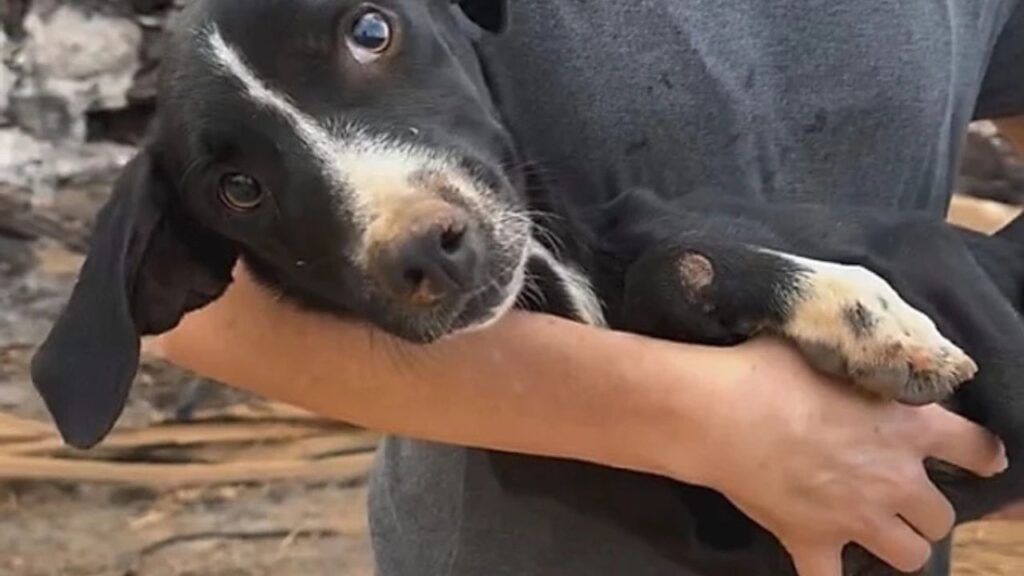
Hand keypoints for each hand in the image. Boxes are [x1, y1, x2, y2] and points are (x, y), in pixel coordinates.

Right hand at [690, 337, 1006, 575]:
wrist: (717, 412)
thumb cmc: (767, 369)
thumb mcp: (827, 348)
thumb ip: (862, 358)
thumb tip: (868, 346)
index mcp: (908, 426)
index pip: (975, 449)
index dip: (982, 455)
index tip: (978, 458)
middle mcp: (893, 478)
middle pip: (942, 518)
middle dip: (925, 507)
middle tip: (898, 492)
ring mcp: (855, 517)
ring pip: (910, 556)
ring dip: (897, 542)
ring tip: (874, 527)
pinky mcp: (811, 541)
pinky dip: (826, 572)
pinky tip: (819, 557)